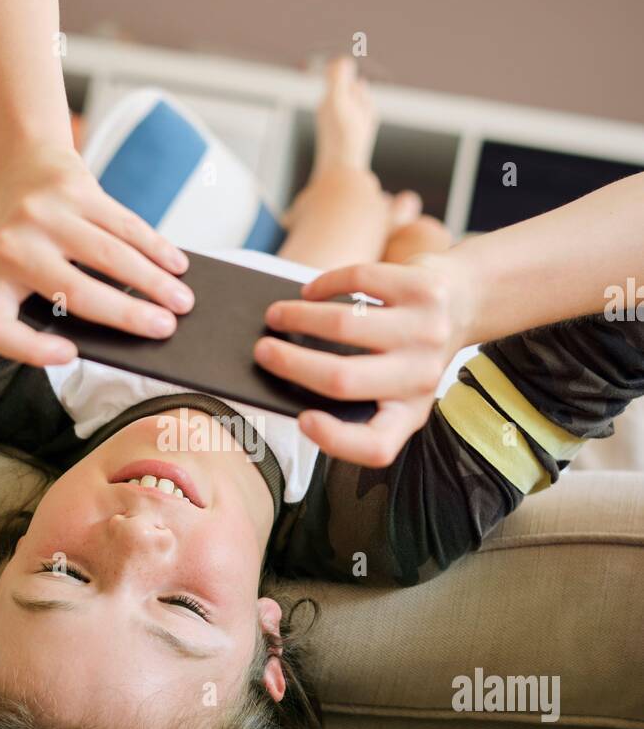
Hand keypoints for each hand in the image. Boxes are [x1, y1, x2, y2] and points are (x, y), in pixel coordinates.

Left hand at [0, 145, 193, 365]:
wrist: (24, 169)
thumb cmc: (36, 240)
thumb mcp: (29, 272)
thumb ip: (60, 301)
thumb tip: (131, 327)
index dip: (30, 350)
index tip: (70, 354)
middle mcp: (13, 248)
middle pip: (76, 293)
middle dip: (129, 315)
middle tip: (166, 329)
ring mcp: (44, 215)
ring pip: (110, 256)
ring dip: (154, 282)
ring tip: (183, 301)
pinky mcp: (73, 189)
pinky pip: (124, 224)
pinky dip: (156, 248)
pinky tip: (175, 265)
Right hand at [253, 252, 469, 466]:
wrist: (466, 303)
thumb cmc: (409, 350)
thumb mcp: (395, 384)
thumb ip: (355, 390)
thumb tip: (284, 367)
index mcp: (409, 414)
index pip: (377, 447)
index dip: (335, 440)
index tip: (303, 419)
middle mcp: (421, 377)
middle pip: (343, 379)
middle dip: (291, 363)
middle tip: (261, 351)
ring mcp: (426, 331)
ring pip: (344, 325)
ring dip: (298, 317)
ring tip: (276, 315)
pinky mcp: (424, 289)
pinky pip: (359, 282)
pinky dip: (324, 285)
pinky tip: (309, 292)